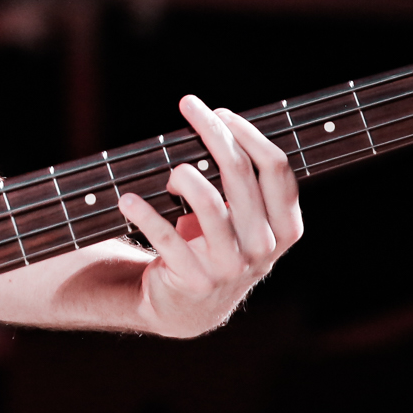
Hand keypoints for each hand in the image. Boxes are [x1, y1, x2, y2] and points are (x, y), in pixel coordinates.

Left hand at [117, 95, 302, 336]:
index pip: (276, 170)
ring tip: (169, 172)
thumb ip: (242, 182)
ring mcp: (230, 267)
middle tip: (189, 105)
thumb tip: (215, 122)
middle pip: (239, 173)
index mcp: (284, 228)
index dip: (249, 134)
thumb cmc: (215, 246)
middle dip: (212, 131)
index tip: (221, 112)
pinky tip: (128, 200)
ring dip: (182, 174)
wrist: (189, 307)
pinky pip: (166, 238)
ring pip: (207, 202)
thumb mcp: (243, 220)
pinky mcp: (194, 280)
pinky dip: (144, 213)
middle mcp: (262, 247)